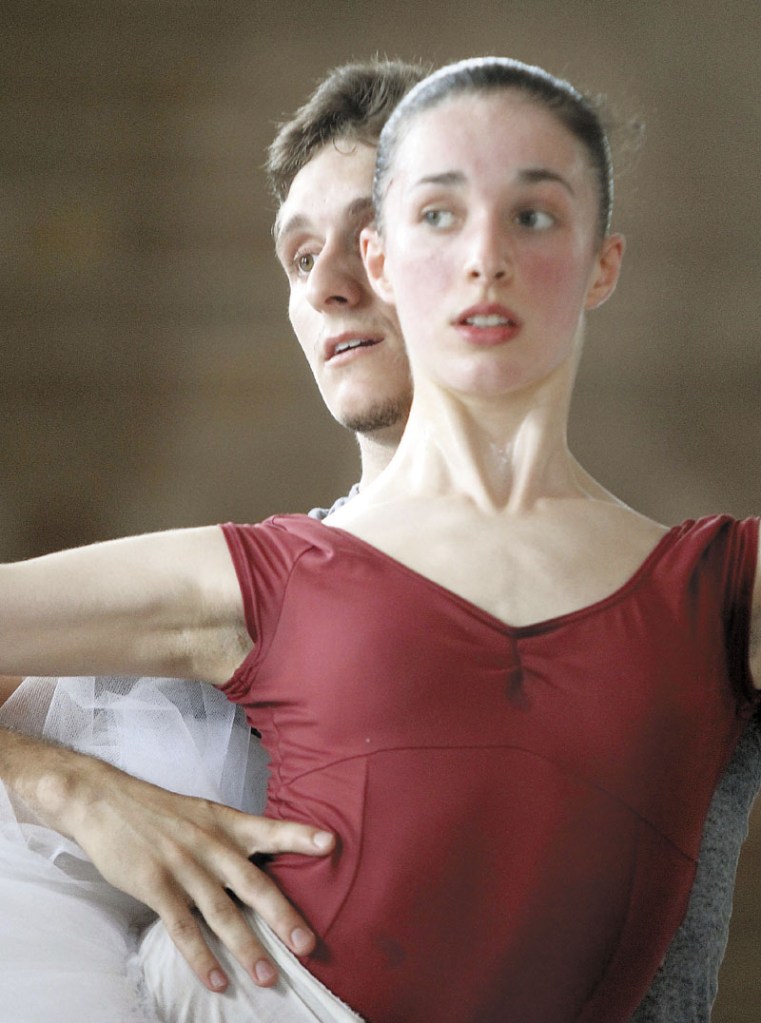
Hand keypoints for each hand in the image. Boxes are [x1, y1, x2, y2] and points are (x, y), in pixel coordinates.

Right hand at [15, 742, 333, 991]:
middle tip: (307, 944)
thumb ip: (231, 837)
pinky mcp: (155, 885)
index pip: (270, 829)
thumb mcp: (203, 813)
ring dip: (246, 947)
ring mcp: (183, 865)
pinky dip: (201, 957)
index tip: (331, 843)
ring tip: (267, 977)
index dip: (299, 836)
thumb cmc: (159, 811)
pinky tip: (217, 980)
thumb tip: (263, 862)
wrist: (105, 801)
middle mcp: (210, 844)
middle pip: (253, 883)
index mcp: (225, 823)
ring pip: (221, 913)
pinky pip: (183, 928)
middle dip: (282, 916)